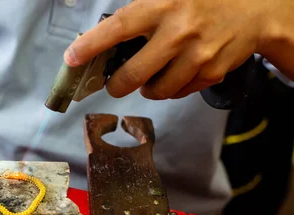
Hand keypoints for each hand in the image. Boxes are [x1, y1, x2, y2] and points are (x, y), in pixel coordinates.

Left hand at [63, 0, 278, 99]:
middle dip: (116, 85)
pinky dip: (172, 88)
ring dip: (147, 89)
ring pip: (155, 91)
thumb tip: (99, 42)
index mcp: (162, 6)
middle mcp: (178, 32)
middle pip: (132, 76)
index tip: (71, 59)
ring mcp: (197, 55)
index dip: (90, 46)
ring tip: (151, 76)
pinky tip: (177, 72)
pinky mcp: (211, 73)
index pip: (117, 29)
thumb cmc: (201, 1)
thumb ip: (138, 16)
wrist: (255, 9)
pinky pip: (178, 93)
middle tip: (114, 84)